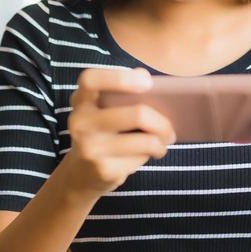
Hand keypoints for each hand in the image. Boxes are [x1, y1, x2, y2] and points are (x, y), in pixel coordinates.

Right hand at [61, 68, 176, 196]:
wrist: (81, 173)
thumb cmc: (101, 133)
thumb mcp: (101, 110)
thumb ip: (121, 94)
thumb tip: (152, 84)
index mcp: (81, 100)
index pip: (91, 80)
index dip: (120, 78)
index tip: (147, 81)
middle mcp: (80, 123)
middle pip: (137, 115)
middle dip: (162, 122)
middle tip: (170, 127)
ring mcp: (90, 148)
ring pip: (145, 140)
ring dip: (161, 141)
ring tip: (165, 140)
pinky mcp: (104, 170)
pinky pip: (141, 157)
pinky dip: (151, 154)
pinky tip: (150, 153)